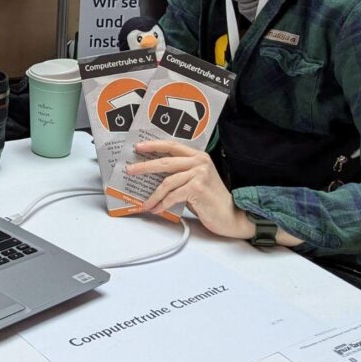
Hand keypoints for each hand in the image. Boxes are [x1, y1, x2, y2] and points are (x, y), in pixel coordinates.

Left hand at [128, 140, 249, 239]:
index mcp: (197, 156)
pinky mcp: (197, 188)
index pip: (171, 146)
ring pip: (167, 182)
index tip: (138, 147)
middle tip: (130, 171)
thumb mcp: (195, 180)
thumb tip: (153, 174)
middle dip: (144, 167)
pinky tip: (156, 209)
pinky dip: (162, 203)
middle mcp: (199, 162)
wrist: (231, 215)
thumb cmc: (210, 199)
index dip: (153, 145)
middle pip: (165, 162)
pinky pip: (173, 195)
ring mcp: (199, 174)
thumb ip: (180, 173)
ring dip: (153, 194)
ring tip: (145, 202)